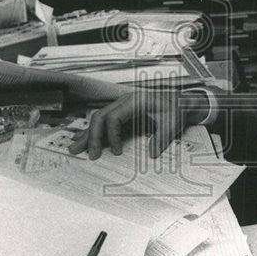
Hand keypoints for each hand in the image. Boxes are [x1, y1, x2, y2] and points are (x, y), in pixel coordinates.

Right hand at [68, 87, 211, 160]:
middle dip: (92, 135)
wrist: (181, 102)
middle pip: (100, 116)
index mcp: (135, 101)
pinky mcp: (123, 113)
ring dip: (88, 133)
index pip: (114, 117)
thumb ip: (162, 137)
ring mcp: (122, 106)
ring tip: (75, 148)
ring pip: (99, 118)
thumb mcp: (173, 123)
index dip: (111, 136)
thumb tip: (151, 153)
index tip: (116, 152)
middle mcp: (125, 101)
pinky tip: (87, 141)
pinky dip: (95, 132)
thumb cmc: (177, 109)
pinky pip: (105, 121)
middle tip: (89, 154)